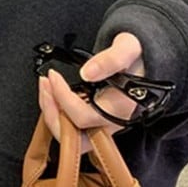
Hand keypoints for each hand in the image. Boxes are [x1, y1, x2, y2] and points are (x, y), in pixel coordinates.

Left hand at [38, 32, 144, 152]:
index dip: (63, 97)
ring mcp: (101, 125)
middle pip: (74, 139)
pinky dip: (56, 111)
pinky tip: (51, 92)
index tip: (53, 75)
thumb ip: (111, 59)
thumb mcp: (128, 47)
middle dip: (52, 114)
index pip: (84, 117)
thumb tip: (87, 73)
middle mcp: (110, 124)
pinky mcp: (93, 121)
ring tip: (45, 87)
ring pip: (70, 137)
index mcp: (120, 109)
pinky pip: (71, 127)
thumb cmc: (137, 55)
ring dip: (51, 114)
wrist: (143, 60)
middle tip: (44, 85)